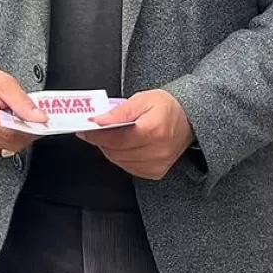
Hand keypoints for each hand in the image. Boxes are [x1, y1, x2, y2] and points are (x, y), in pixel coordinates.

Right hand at [0, 64, 46, 156]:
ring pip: (6, 148)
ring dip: (15, 136)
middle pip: (10, 143)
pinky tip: (3, 125)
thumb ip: (22, 102)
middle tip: (28, 117)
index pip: (11, 133)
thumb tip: (40, 119)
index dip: (29, 129)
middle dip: (24, 132)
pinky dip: (6, 139)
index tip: (40, 121)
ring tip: (12, 117)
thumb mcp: (4, 82)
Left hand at [77, 89, 193, 179]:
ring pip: (120, 161)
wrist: (188, 118)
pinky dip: (121, 157)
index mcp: (154, 130)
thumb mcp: (141, 99)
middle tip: (94, 130)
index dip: (97, 135)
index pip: (117, 138)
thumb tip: (98, 121)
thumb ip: (119, 112)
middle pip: (117, 151)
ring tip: (110, 135)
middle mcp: (158, 151)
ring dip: (110, 149)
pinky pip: (129, 168)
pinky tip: (123, 146)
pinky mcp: (157, 172)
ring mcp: (158, 164)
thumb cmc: (165, 106)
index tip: (84, 129)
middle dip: (101, 141)